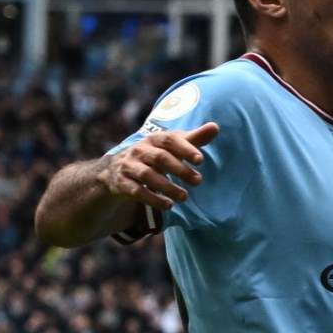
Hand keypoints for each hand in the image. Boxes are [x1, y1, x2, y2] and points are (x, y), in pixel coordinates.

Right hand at [96, 121, 218, 210]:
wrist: (117, 169)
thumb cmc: (155, 156)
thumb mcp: (172, 147)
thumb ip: (193, 139)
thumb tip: (215, 127)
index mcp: (153, 139)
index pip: (169, 139)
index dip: (185, 148)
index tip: (200, 160)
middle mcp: (139, 150)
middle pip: (160, 157)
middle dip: (180, 169)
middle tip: (198, 181)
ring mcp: (128, 166)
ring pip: (148, 175)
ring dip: (168, 187)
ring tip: (184, 197)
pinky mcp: (121, 182)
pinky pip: (136, 191)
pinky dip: (152, 199)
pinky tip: (168, 205)